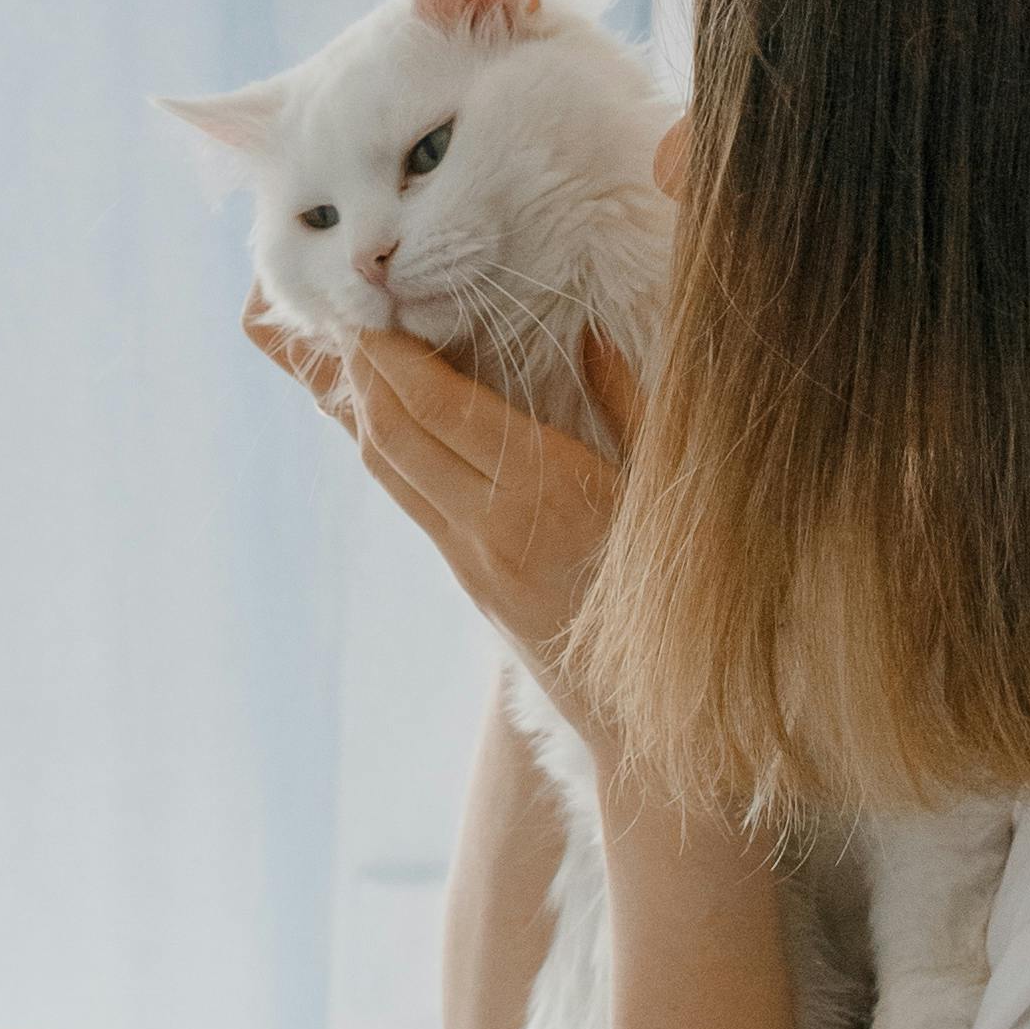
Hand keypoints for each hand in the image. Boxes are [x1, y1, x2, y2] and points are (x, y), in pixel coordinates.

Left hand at [244, 296, 639, 705]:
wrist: (654, 716)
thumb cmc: (683, 591)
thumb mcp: (669, 486)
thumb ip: (627, 402)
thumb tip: (585, 333)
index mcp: (547, 495)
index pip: (441, 411)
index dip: (394, 358)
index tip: (370, 311)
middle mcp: (492, 527)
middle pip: (394, 437)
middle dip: (363, 372)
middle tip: (346, 316)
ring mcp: (472, 560)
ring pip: (389, 471)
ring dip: (363, 409)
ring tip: (353, 354)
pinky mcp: (468, 580)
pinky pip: (410, 499)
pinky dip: (389, 447)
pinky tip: (389, 415)